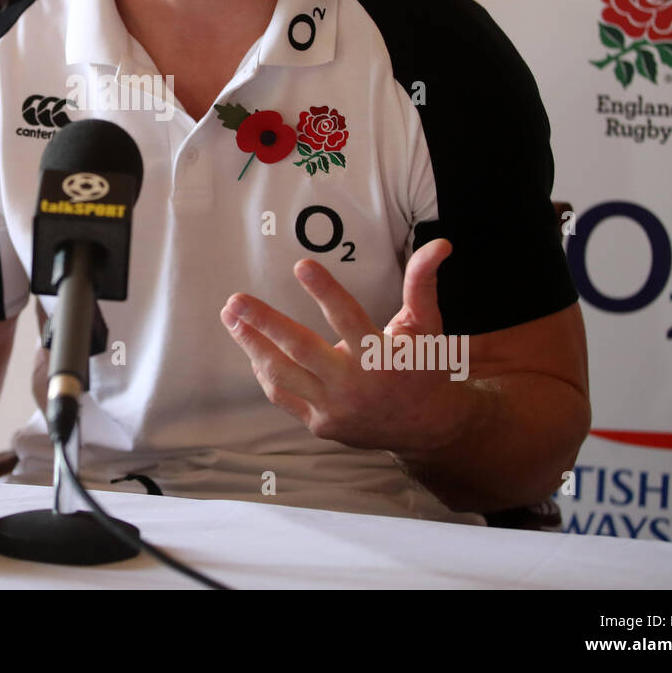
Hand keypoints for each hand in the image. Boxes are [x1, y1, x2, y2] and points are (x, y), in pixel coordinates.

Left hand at [219, 239, 478, 456]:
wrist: (424, 428)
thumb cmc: (422, 368)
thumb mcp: (427, 325)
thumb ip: (423, 283)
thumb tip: (440, 244)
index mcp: (381, 357)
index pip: (348, 318)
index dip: (326, 291)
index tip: (302, 265)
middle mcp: (354, 385)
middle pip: (301, 350)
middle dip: (265, 323)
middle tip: (237, 300)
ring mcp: (333, 408)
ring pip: (283, 375)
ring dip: (253, 345)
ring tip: (231, 317)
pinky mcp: (320, 423)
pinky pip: (284, 396)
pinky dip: (266, 372)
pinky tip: (252, 347)